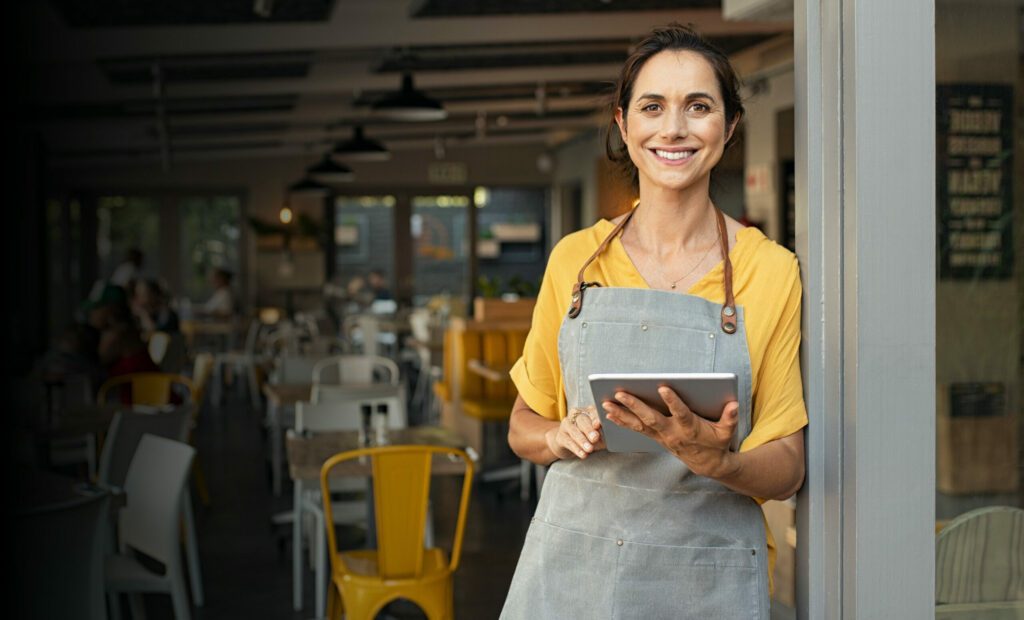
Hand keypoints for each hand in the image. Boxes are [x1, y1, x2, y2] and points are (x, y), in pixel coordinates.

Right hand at [544, 406, 605, 460]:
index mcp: (588, 411)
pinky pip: (568, 442)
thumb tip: (611, 437)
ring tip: (589, 449)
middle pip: (582, 420)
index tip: (599, 424)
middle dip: (589, 430)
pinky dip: (576, 449)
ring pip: (574, 431)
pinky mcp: (560, 436)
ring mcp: (566, 425)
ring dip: (582, 440)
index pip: (592, 412)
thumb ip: (604, 434)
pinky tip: (582, 454)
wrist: (569, 444)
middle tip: (595, 438)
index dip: (595, 417)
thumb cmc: (588, 437)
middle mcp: (576, 415)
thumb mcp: (599, 435)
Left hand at [602, 387, 739, 478]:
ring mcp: (661, 436)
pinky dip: (621, 421)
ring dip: (621, 414)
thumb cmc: (717, 443)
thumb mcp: (728, 432)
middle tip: (620, 393)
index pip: (681, 413)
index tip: (663, 387)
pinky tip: (609, 412)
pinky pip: (635, 429)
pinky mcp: (655, 437)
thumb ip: (730, 418)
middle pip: (651, 418)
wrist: (707, 464)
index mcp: (690, 428)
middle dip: (635, 405)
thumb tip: (734, 404)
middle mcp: (672, 433)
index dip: (673, 401)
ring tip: (606, 403)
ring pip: (638, 424)